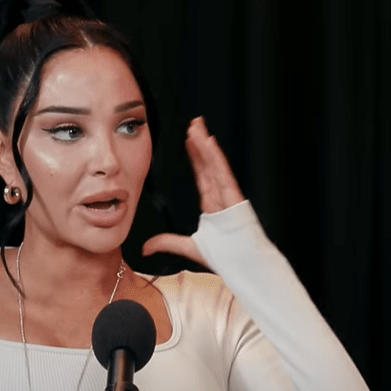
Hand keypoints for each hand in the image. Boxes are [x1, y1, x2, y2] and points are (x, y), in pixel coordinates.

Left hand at [142, 116, 244, 265]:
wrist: (245, 267)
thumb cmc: (226, 258)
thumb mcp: (187, 248)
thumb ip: (167, 243)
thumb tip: (144, 247)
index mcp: (212, 206)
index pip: (202, 176)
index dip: (195, 158)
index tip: (189, 141)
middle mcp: (221, 197)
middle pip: (208, 165)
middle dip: (200, 144)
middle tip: (193, 124)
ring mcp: (229, 196)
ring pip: (214, 164)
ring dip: (205, 144)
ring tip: (196, 126)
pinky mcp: (234, 197)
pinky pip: (223, 173)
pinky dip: (216, 157)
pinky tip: (209, 141)